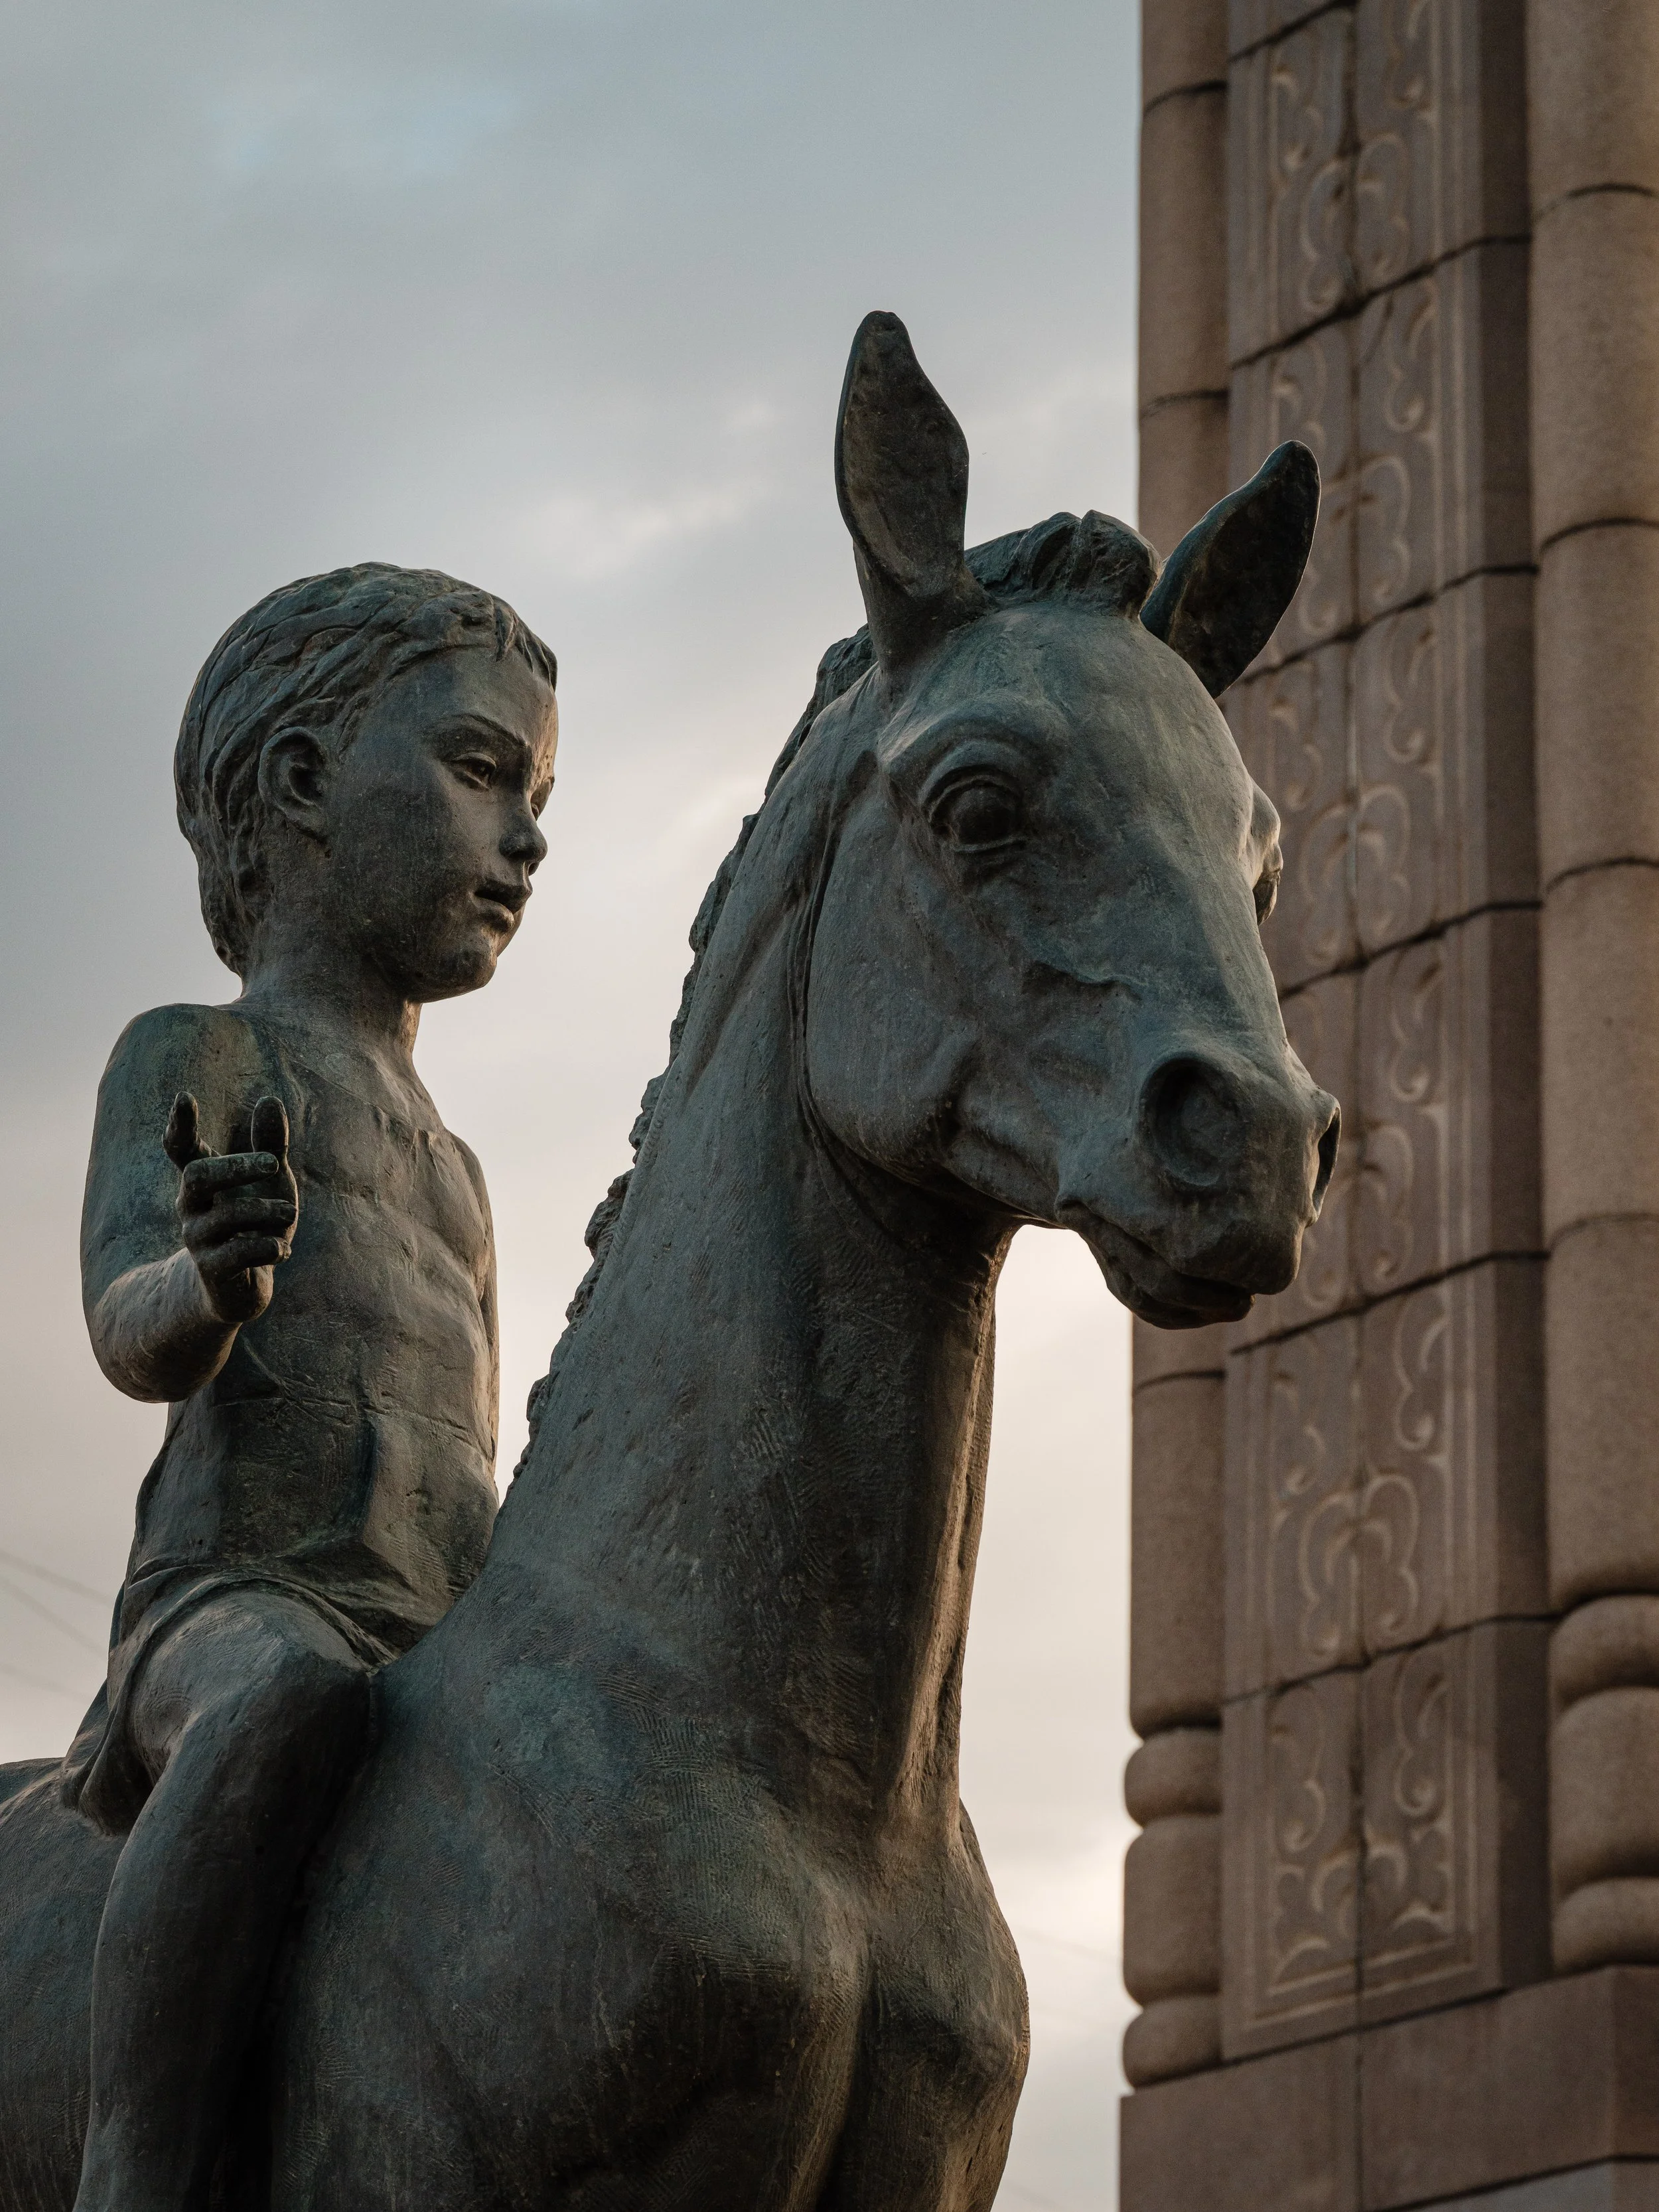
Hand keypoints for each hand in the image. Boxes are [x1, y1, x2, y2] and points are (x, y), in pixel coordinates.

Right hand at [165, 1092, 297, 1325]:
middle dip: (236, 1166)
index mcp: (202, 1182)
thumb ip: (270, 1144)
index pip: (180, 1149)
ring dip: (269, 1210)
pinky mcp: (213, 1271)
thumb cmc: (255, 1225)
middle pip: (197, 1176)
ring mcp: (199, 1240)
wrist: (239, 1289)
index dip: (180, 1125)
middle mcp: (191, 1208)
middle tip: (274, 1162)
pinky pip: (241, 1253)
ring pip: (228, 1216)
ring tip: (291, 1213)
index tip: (184, 1097)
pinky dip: (271, 1247)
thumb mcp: (270, 1183)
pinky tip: (283, 1249)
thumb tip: (269, 1099)